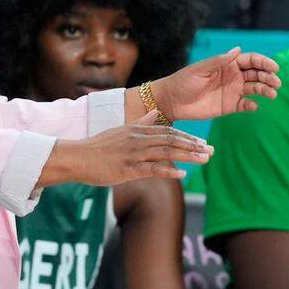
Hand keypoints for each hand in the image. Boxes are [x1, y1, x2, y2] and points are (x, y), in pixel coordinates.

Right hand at [40, 110, 212, 187]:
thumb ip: (140, 122)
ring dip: (188, 156)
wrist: (77, 157)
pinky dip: (168, 171)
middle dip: (193, 145)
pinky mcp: (127, 168)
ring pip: (166, 152)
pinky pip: (152, 169)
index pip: (168, 131)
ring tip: (205, 159)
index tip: (202, 142)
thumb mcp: (121, 130)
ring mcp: (133, 154)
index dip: (187, 137)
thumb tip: (154, 113)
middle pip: (171, 140)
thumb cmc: (99, 146)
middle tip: (211, 150)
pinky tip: (182, 174)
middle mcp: (137, 139)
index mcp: (137, 130)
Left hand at [151, 48, 280, 120]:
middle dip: (268, 77)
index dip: (264, 63)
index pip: (251, 60)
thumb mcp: (200, 69)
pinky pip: (245, 105)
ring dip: (265, 90)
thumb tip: (238, 49)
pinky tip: (254, 106)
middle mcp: (233, 76)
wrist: (172, 101)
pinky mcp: (229, 106)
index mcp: (227, 64)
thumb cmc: (183, 81)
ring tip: (272, 94)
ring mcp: (232, 91)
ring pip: (255, 89)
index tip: (274, 67)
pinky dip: (252, 105)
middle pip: (257, 74)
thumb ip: (219, 61)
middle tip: (276, 82)